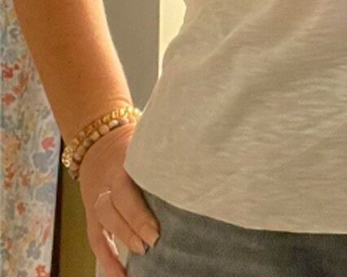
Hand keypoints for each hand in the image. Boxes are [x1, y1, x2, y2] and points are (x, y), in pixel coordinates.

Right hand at [76, 123, 160, 276]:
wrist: (98, 140)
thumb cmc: (132, 141)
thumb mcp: (145, 140)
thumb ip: (164, 152)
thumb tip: (198, 161)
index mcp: (122, 162)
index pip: (127, 188)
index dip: (139, 210)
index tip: (156, 227)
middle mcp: (106, 183)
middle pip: (115, 207)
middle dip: (133, 226)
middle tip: (153, 241)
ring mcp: (96, 200)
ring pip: (104, 223)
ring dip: (122, 241)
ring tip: (141, 255)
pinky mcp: (92, 214)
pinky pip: (96, 238)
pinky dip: (106, 258)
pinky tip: (119, 274)